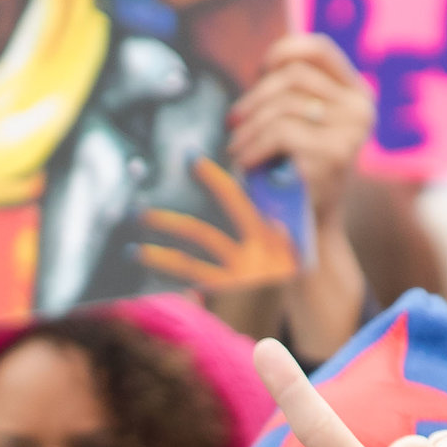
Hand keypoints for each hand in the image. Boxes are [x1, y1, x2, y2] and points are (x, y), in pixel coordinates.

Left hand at [136, 157, 298, 294]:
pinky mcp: (229, 288)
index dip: (211, 179)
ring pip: (190, 264)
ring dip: (160, 255)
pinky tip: (141, 259)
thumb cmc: (295, 228)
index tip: (189, 158)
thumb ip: (265, 202)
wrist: (314, 273)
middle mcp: (252, 257)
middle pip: (202, 236)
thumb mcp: (289, 214)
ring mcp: (238, 276)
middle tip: (139, 211)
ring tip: (131, 246)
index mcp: (267, 232)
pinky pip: (192, 280)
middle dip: (169, 223)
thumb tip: (237, 191)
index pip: (235, 200)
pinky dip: (166, 269)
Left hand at [226, 33, 373, 219]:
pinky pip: (280, 134)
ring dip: (249, 128)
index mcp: (356, 94)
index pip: (319, 50)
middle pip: (293, 77)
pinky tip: (245, 163)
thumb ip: (293, 94)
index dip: (283, 51)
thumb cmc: (297, 172)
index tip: (259, 71)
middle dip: (254, 98)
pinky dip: (253, 147)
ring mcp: (350, 132)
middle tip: (233, 121)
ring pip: (283, 106)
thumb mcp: (302, 125)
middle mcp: (360, 109)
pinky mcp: (333, 156)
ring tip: (236, 148)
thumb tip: (264, 67)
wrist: (308, 227)